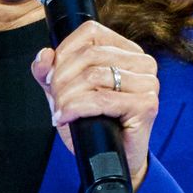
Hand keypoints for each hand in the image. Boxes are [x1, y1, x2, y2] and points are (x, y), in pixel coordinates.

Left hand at [31, 21, 159, 192]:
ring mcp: (148, 83)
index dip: (64, 52)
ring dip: (67, 96)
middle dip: (62, 79)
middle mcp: (143, 63)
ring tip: (61, 111)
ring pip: (93, 76)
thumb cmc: (92, 123)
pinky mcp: (147, 105)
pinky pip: (101, 100)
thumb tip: (44, 55)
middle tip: (55, 100)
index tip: (50, 77)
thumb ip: (50, 72)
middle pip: (90, 55)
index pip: (91, 32)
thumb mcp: (66, 92)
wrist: (110, 160)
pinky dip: (76, 108)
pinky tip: (65, 118)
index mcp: (127, 51)